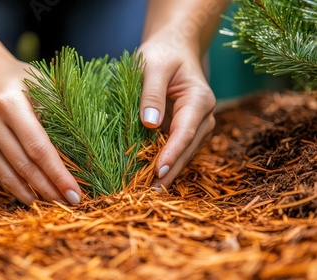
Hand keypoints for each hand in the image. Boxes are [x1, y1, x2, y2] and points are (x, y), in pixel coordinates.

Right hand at [0, 55, 81, 204]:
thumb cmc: (20, 79)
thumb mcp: (43, 84)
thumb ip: (61, 113)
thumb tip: (87, 150)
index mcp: (10, 103)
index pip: (38, 147)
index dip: (57, 173)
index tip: (75, 192)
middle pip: (24, 166)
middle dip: (49, 189)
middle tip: (70, 203)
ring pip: (8, 176)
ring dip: (32, 194)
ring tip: (54, 204)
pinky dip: (17, 186)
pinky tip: (34, 193)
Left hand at [138, 39, 215, 188]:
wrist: (174, 49)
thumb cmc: (163, 54)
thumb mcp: (152, 66)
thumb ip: (151, 93)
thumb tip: (149, 125)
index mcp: (198, 100)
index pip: (185, 133)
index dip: (171, 154)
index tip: (157, 172)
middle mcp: (203, 116)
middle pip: (186, 150)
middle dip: (168, 171)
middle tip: (147, 193)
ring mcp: (196, 125)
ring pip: (182, 153)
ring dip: (166, 171)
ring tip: (144, 191)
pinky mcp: (185, 130)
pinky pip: (175, 149)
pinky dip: (163, 162)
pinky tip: (147, 177)